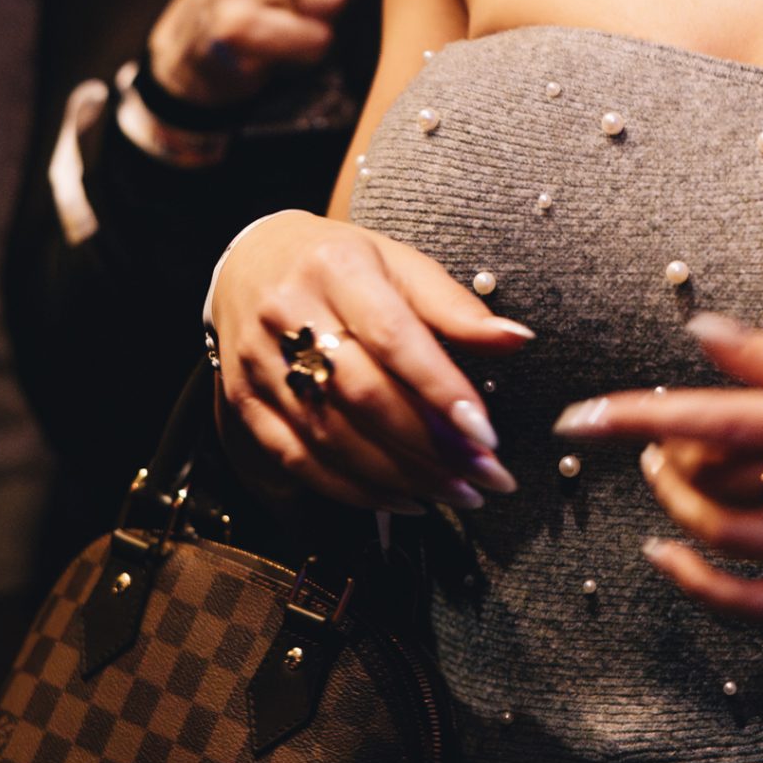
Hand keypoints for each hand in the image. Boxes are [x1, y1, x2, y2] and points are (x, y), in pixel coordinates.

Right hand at [210, 208, 532, 511]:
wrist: (250, 263)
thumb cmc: (343, 263)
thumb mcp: (401, 264)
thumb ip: (455, 307)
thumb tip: (518, 339)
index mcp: (336, 267)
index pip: (393, 337)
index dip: (441, 389)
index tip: (486, 433)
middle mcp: (288, 314)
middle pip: (362, 395)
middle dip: (431, 446)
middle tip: (487, 476)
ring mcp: (259, 362)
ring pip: (332, 436)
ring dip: (402, 476)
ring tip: (460, 493)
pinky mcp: (244, 402)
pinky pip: (299, 460)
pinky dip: (355, 489)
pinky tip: (405, 499)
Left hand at [552, 312, 762, 621]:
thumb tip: (704, 330)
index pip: (719, 417)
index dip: (642, 417)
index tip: (583, 415)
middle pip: (717, 476)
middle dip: (666, 451)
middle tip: (655, 431)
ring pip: (728, 534)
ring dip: (677, 503)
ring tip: (663, 471)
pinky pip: (759, 603)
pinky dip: (701, 588)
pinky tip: (667, 557)